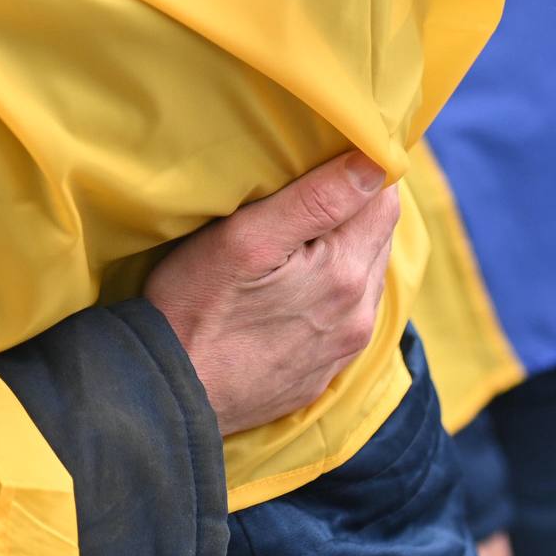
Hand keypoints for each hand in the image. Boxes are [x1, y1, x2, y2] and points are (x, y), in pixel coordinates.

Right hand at [142, 151, 400, 434]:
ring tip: (296, 239)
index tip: (325, 159)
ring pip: (364, 275)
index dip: (360, 171)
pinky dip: (332, 289)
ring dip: (343, 250)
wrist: (172, 395)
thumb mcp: (246, 237)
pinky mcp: (326, 369)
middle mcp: (358, 313)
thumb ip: (317, 199)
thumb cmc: (195, 305)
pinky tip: (294, 286)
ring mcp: (344, 347)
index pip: (383, 200)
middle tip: (305, 191)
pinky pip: (347, 313)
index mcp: (344, 272)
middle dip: (352, 209)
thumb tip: (375, 162)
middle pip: (378, 237)